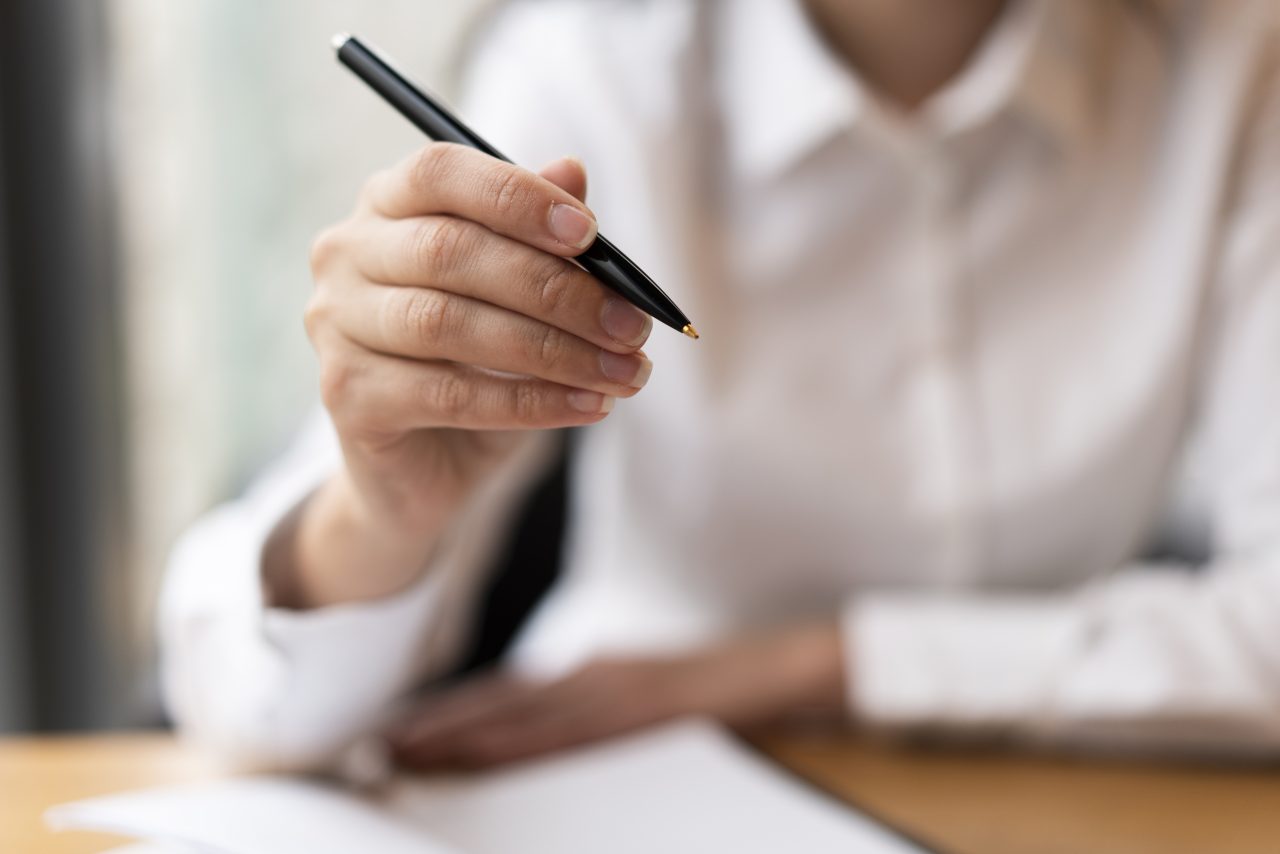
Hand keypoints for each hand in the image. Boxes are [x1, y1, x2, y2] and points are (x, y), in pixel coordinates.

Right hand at [270, 148, 653, 607]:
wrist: (428, 463)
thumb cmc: (479, 361)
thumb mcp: (521, 294)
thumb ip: (541, 235)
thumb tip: (574, 171)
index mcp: (387, 204)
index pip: (439, 172)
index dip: (516, 197)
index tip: (591, 234)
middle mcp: (347, 254)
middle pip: (450, 252)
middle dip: (557, 290)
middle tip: (632, 326)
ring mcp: (336, 325)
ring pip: (449, 324)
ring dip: (554, 351)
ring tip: (625, 373)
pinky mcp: (347, 395)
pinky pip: (450, 394)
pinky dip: (531, 402)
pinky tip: (588, 405)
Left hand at [387, 621, 846, 769]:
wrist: (778, 672)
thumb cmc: (713, 689)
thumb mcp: (642, 688)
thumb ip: (590, 703)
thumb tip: (532, 724)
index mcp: (591, 673)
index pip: (504, 697)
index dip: (447, 716)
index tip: (395, 733)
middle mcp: (593, 679)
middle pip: (500, 707)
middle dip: (436, 729)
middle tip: (374, 749)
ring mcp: (616, 693)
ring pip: (524, 719)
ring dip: (461, 737)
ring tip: (405, 753)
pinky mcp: (642, 709)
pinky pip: (571, 733)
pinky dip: (521, 744)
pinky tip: (485, 754)